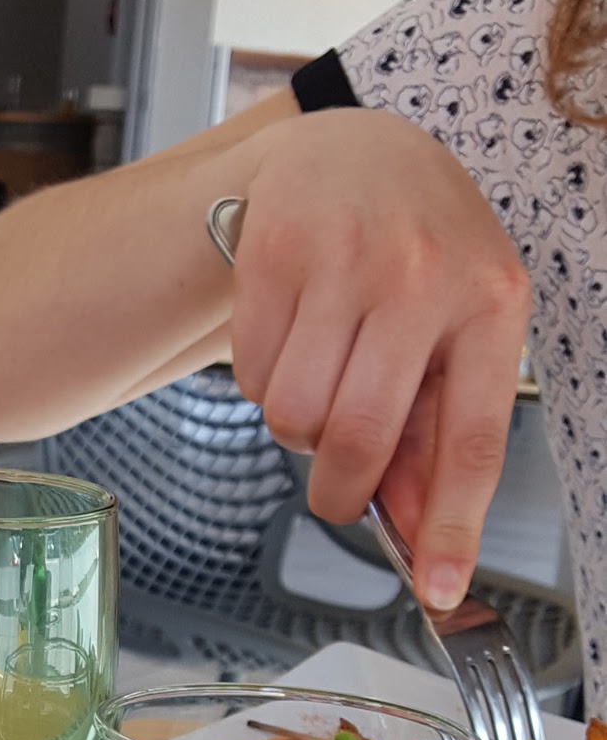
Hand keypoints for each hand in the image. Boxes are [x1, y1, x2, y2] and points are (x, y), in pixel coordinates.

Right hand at [228, 107, 530, 610]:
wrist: (354, 149)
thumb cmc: (417, 251)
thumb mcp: (455, 327)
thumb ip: (436, 427)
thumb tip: (412, 532)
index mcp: (489, 303)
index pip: (470, 440)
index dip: (450, 525)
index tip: (438, 590)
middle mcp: (422, 275)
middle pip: (359, 438)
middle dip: (338, 491)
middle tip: (336, 491)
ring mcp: (344, 257)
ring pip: (293, 413)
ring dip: (297, 426)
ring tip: (321, 380)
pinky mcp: (274, 249)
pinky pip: (250, 373)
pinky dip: (260, 381)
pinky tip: (290, 336)